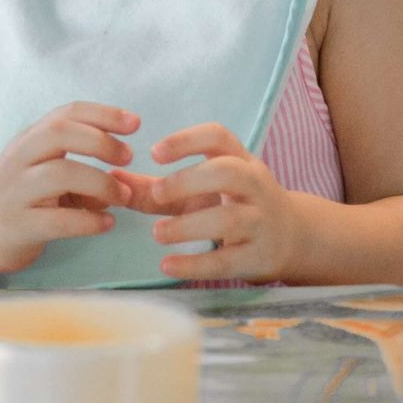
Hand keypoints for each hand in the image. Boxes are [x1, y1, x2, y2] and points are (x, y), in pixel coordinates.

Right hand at [0, 102, 140, 278]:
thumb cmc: (19, 196)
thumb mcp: (43, 171)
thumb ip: (78, 167)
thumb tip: (124, 177)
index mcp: (29, 140)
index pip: (65, 113)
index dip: (102, 114)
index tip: (134, 123)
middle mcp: (18, 159)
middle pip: (58, 133)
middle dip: (100, 141)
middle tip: (128, 156)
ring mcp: (15, 192)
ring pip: (58, 174)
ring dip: (100, 182)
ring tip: (123, 195)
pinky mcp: (18, 226)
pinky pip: (57, 221)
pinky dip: (88, 221)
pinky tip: (108, 223)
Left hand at [128, 124, 300, 283]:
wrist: (290, 237)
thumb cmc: (234, 205)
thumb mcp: (201, 190)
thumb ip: (157, 188)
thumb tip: (112, 181)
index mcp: (240, 160)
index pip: (218, 137)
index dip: (186, 141)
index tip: (155, 152)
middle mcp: (255, 185)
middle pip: (227, 172)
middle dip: (189, 181)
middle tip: (157, 194)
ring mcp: (261, 221)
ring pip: (229, 219)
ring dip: (189, 226)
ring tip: (157, 234)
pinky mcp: (259, 256)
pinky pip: (227, 260)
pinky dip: (196, 264)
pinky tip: (167, 265)